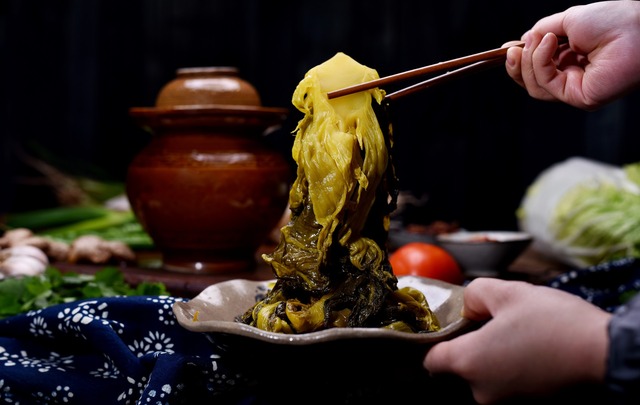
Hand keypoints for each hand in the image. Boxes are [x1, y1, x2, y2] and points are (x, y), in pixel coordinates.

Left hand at [424, 278, 610, 403]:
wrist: (605, 354)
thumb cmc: (553, 323)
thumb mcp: (509, 292)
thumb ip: (475, 294)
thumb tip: (467, 304)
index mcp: (468, 362)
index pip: (431, 360)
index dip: (437, 340)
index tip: (451, 326)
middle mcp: (482, 390)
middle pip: (461, 367)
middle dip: (472, 344)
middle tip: (494, 321)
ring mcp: (507, 403)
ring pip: (487, 375)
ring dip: (495, 355)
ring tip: (520, 333)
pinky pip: (510, 384)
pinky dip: (515, 368)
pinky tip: (534, 349)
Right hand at [503, 1, 639, 109]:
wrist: (637, 29)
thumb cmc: (613, 20)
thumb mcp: (568, 20)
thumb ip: (543, 31)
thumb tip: (522, 41)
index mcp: (572, 58)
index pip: (537, 67)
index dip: (521, 59)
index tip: (509, 48)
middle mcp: (573, 76)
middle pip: (531, 81)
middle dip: (517, 66)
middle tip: (512, 51)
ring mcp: (575, 89)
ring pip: (535, 86)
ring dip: (529, 62)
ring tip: (539, 40)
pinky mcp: (578, 97)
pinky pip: (546, 85)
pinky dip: (541, 63)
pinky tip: (550, 43)